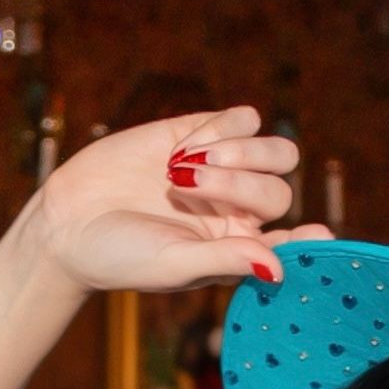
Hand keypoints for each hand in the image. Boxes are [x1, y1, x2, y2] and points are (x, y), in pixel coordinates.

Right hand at [21, 105, 320, 300]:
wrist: (70, 221)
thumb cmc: (121, 257)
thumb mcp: (174, 265)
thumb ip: (226, 261)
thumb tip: (278, 269)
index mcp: (240, 249)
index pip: (293, 241)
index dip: (310, 237)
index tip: (318, 233)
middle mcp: (239, 210)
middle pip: (281, 187)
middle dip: (240, 183)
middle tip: (188, 185)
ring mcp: (225, 168)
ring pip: (274, 150)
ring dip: (235, 152)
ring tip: (184, 166)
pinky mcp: (203, 131)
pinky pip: (242, 119)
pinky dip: (217, 128)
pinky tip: (179, 148)